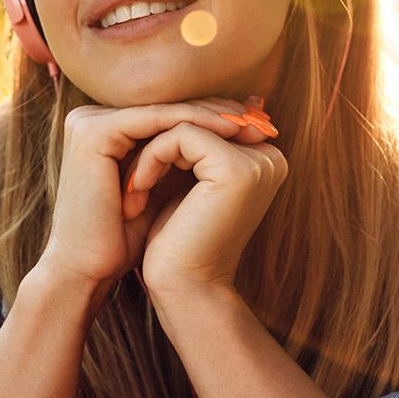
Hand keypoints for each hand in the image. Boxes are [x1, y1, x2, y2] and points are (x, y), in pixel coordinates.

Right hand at [36, 97, 271, 292]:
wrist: (91, 268)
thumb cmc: (130, 236)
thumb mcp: (169, 185)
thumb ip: (192, 151)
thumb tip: (243, 123)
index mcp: (108, 127)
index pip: (171, 110)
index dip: (216, 115)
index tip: (260, 123)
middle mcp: (94, 117)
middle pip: (170, 105)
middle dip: (220, 110)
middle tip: (263, 116)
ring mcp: (90, 121)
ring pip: (167, 109)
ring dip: (213, 115)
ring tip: (251, 123)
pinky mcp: (94, 132)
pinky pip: (156, 119)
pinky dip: (195, 123)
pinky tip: (229, 130)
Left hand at [124, 99, 286, 299]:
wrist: (183, 291)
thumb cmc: (177, 244)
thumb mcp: (183, 184)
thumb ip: (188, 147)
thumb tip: (174, 107)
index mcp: (263, 159)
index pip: (205, 121)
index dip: (165, 140)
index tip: (139, 174)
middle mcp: (269, 157)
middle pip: (197, 118)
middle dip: (156, 142)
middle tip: (129, 176)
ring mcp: (258, 162)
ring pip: (185, 124)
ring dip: (148, 152)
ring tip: (132, 188)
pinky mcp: (237, 169)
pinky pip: (179, 136)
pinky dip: (149, 160)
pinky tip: (136, 191)